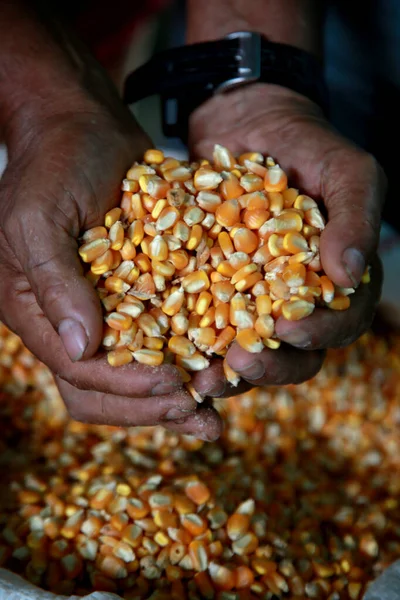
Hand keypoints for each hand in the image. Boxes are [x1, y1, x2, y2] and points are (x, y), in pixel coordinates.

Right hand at [0, 70, 223, 441]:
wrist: (85, 126)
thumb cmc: (55, 164)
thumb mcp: (39, 218)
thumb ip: (54, 282)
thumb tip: (82, 346)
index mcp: (36, 312)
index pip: (78, 372)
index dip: (125, 387)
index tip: (172, 386)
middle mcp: (69, 322)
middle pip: (104, 390)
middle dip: (151, 408)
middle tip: (201, 415)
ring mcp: (104, 310)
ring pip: (134, 374)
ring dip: (173, 398)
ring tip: (215, 413)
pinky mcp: (137, 293)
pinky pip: (162, 338)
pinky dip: (188, 358)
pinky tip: (224, 366)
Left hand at [189, 84, 383, 397]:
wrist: (245, 123)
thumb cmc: (303, 146)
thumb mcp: (344, 170)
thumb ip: (356, 216)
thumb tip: (350, 274)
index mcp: (335, 283)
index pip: (340, 322)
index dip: (319, 332)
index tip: (289, 327)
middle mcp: (295, 302)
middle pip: (295, 354)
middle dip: (270, 364)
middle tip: (240, 362)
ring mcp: (251, 302)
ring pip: (248, 353)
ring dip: (226, 372)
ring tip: (199, 377)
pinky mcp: (209, 295)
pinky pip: (202, 329)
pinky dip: (187, 345)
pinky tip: (167, 353)